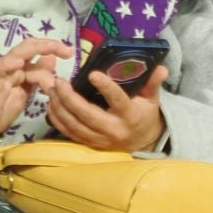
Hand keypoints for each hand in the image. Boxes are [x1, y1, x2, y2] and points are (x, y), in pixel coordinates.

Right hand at [0, 36, 72, 157]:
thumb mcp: (26, 91)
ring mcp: (0, 71)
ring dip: (37, 56)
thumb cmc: (1, 109)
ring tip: (51, 56)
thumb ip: (38, 76)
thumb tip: (52, 59)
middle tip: (68, 51)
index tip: (70, 52)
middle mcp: (10, 65)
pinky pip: (0, 68)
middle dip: (50, 45)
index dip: (53, 47)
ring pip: (19, 54)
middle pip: (29, 46)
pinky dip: (9, 63)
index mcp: (20, 68)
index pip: (36, 49)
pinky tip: (19, 63)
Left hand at [45, 64, 168, 151]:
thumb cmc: (144, 114)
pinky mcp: (88, 143)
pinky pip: (68, 132)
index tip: (92, 74)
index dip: (106, 87)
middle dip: (70, 97)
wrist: (142, 142)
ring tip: (51, 89)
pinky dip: (57, 118)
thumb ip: (152, 83)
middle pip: (87, 114)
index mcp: (130, 116)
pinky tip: (51, 104)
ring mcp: (99, 139)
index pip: (117, 100)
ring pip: (73, 124)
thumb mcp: (152, 99)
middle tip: (59, 81)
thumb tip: (161, 68)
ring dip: (59, 106)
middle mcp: (113, 129)